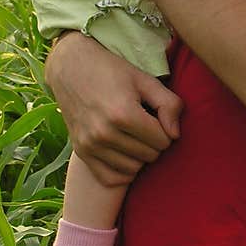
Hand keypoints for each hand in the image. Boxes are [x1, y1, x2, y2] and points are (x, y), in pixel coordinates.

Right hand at [45, 32, 181, 185]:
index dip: (166, 130)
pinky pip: (111, 178)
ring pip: (133, 169)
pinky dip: (123, 171)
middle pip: (150, 156)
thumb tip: (175, 135)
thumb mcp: (145, 80)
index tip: (157, 118)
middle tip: (145, 125)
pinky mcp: (81, 151)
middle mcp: (104, 132)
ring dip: (139, 156)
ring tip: (134, 136)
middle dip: (154, 142)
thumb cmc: (113, 71)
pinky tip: (124, 154)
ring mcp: (90, 144)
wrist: (71, 66)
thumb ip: (169, 104)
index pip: (163, 141)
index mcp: (123, 113)